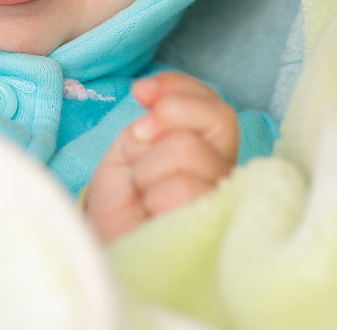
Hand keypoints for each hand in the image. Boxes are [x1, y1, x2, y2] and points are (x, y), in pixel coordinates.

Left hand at [85, 72, 237, 242]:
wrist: (109, 248)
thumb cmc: (121, 202)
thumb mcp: (130, 148)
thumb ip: (151, 120)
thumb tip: (150, 95)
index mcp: (209, 150)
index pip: (215, 104)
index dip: (178, 88)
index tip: (141, 91)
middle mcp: (225, 173)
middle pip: (218, 118)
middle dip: (168, 119)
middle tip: (140, 142)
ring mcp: (227, 200)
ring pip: (190, 150)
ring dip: (148, 171)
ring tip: (143, 197)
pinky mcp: (218, 227)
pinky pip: (183, 189)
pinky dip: (154, 197)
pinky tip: (151, 217)